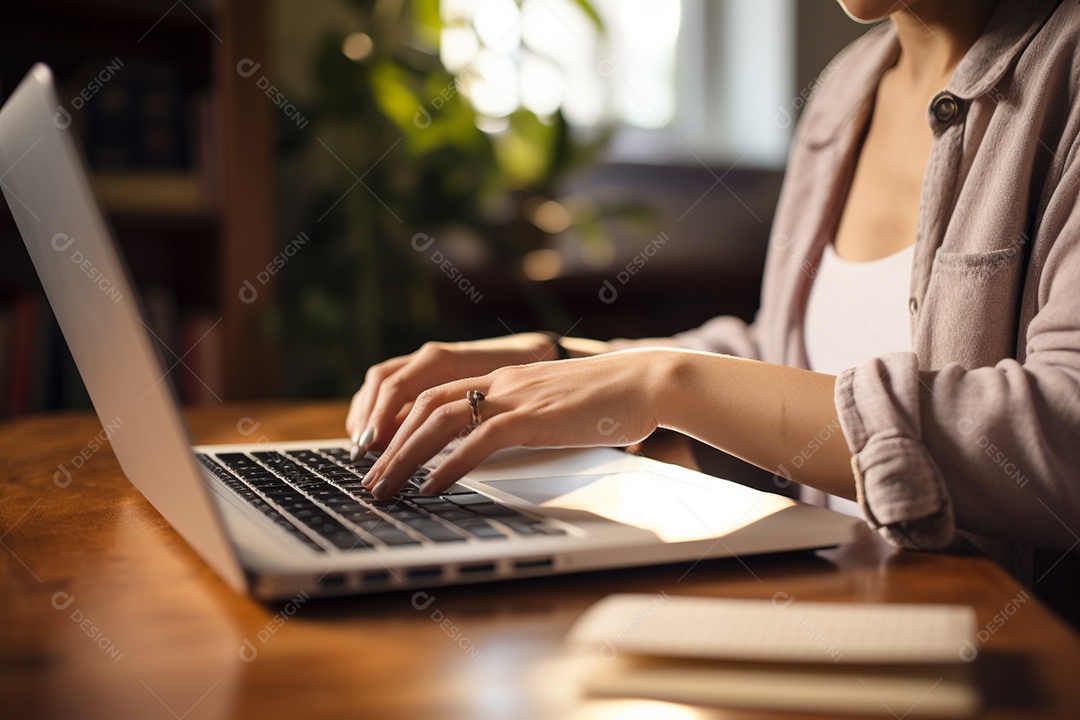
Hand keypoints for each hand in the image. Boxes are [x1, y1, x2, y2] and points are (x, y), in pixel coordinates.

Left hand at [361, 349, 663, 498]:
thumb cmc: (612, 398)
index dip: (401, 421)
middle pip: (424, 406)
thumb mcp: (557, 406)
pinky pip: (477, 441)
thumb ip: (530, 417)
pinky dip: (446, 465)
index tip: (381, 450)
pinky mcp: (532, 417)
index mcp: (504, 378)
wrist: (647, 381)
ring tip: (384, 487)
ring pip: (439, 421)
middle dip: (388, 443)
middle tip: (367, 476)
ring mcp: (515, 397)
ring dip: (404, 457)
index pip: (435, 393)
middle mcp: (501, 382)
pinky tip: (429, 487)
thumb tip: (516, 440)